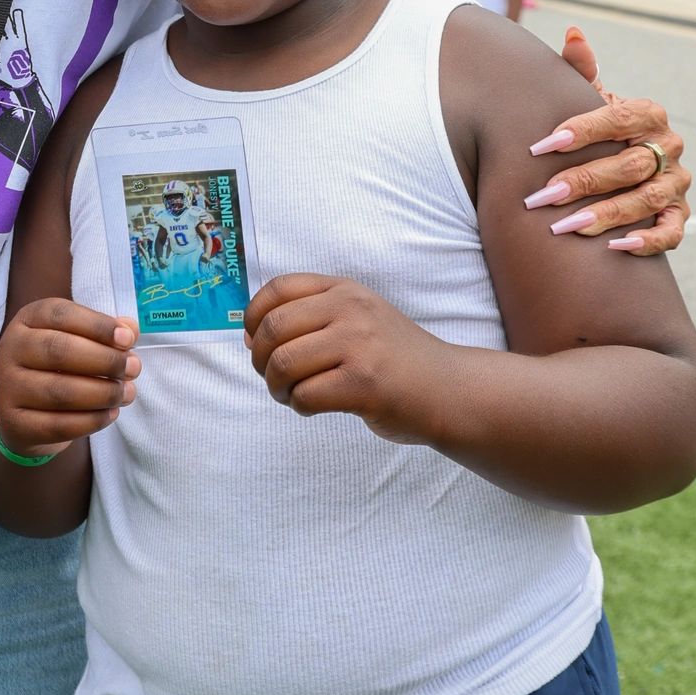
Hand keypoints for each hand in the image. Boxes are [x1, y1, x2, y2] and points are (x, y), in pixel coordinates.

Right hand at [0, 298, 140, 459]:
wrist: (22, 411)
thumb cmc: (56, 365)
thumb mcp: (77, 339)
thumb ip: (105, 332)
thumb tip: (130, 329)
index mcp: (28, 319)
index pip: (61, 314)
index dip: (97, 325)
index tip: (127, 340)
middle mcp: (12, 348)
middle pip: (59, 351)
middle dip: (105, 360)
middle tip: (133, 368)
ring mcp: (9, 387)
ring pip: (60, 392)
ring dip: (103, 393)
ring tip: (127, 393)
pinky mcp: (15, 422)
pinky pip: (59, 425)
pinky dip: (92, 420)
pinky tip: (111, 414)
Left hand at [245, 274, 443, 442]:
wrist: (448, 388)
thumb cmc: (394, 359)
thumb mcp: (356, 320)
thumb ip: (307, 320)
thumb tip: (247, 335)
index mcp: (344, 289)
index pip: (278, 288)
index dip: (253, 316)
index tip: (254, 340)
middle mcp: (350, 309)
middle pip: (273, 329)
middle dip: (261, 361)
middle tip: (274, 379)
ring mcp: (358, 344)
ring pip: (283, 364)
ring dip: (277, 387)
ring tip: (292, 395)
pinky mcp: (364, 383)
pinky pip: (305, 395)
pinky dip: (299, 406)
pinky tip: (315, 405)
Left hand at [520, 27, 690, 255]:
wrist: (619, 165)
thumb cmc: (595, 129)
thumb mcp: (588, 99)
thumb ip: (580, 70)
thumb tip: (572, 33)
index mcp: (648, 114)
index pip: (618, 119)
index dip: (582, 131)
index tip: (542, 145)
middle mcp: (668, 147)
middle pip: (629, 165)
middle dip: (583, 181)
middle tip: (542, 196)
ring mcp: (676, 182)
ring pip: (647, 199)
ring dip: (607, 214)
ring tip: (568, 226)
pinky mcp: (679, 214)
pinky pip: (671, 231)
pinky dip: (648, 240)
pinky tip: (617, 247)